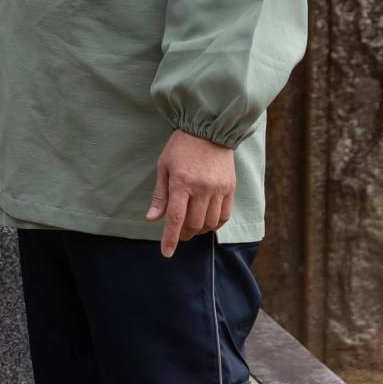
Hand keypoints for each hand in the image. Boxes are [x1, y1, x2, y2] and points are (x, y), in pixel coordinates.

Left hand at [145, 128, 235, 256]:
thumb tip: (152, 219)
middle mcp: (202, 188)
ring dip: (199, 230)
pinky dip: (214, 224)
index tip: (167, 253)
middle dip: (184, 233)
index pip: (175, 218)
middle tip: (178, 233)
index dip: (170, 238)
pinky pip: (224, 216)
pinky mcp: (230, 189)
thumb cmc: (181, 148)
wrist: (208, 130)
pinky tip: (206, 221)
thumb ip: (160, 195)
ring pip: (210, 223)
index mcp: (181, 182)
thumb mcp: (164, 167)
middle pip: (194, 224)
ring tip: (191, 226)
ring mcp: (218, 189)